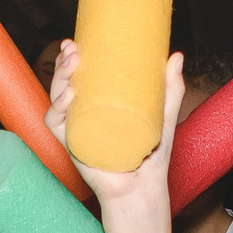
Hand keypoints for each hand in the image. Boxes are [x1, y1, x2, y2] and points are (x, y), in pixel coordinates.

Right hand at [47, 40, 180, 214]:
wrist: (143, 190)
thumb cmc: (151, 159)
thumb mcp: (163, 118)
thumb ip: (170, 90)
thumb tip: (177, 56)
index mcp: (99, 107)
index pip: (80, 78)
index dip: (72, 59)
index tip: (77, 42)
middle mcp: (83, 117)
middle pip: (63, 85)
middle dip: (63, 64)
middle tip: (74, 49)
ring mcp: (76, 131)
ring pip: (55, 100)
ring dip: (58, 79)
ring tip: (73, 64)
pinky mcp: (73, 146)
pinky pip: (56, 125)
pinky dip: (57, 109)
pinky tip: (69, 97)